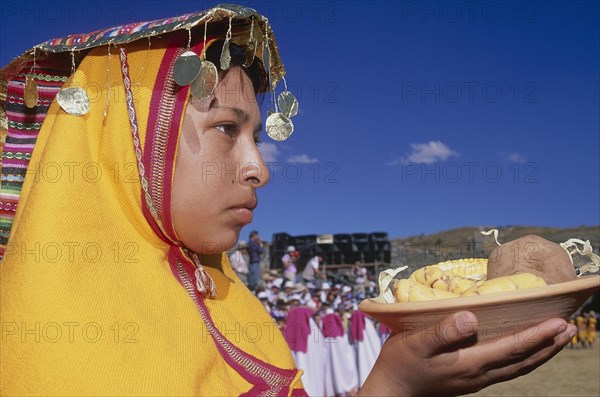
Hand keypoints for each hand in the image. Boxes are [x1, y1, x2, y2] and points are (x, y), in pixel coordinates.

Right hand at [359, 311, 575, 396]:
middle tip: (569, 328)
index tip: (559, 322)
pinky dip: (524, 358)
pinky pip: (507, 369)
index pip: (512, 349)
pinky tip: (524, 350)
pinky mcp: (470, 379)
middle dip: (548, 346)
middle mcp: (478, 375)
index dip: (537, 336)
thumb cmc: (400, 362)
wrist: (391, 390)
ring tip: (557, 338)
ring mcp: (476, 380)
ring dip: (540, 353)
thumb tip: (471, 317)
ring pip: (517, 368)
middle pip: (523, 361)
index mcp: (468, 363)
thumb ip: (442, 331)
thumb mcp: (415, 343)